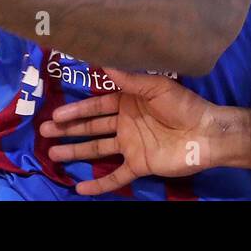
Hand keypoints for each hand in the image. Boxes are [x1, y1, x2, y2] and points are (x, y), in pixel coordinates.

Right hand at [40, 67, 222, 195]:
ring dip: (75, 151)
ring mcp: (131, 146)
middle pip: (91, 127)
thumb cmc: (183, 105)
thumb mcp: (156, 86)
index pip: (96, 105)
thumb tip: (102, 63)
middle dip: (68, 128)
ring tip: (52, 153)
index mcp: (128, 102)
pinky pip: (115, 177)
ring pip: (97, 150)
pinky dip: (99, 185)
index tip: (55, 112)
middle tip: (44, 130)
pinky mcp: (139, 165)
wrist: (206, 133)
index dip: (76, 110)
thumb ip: (129, 79)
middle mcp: (126, 123)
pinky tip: (79, 188)